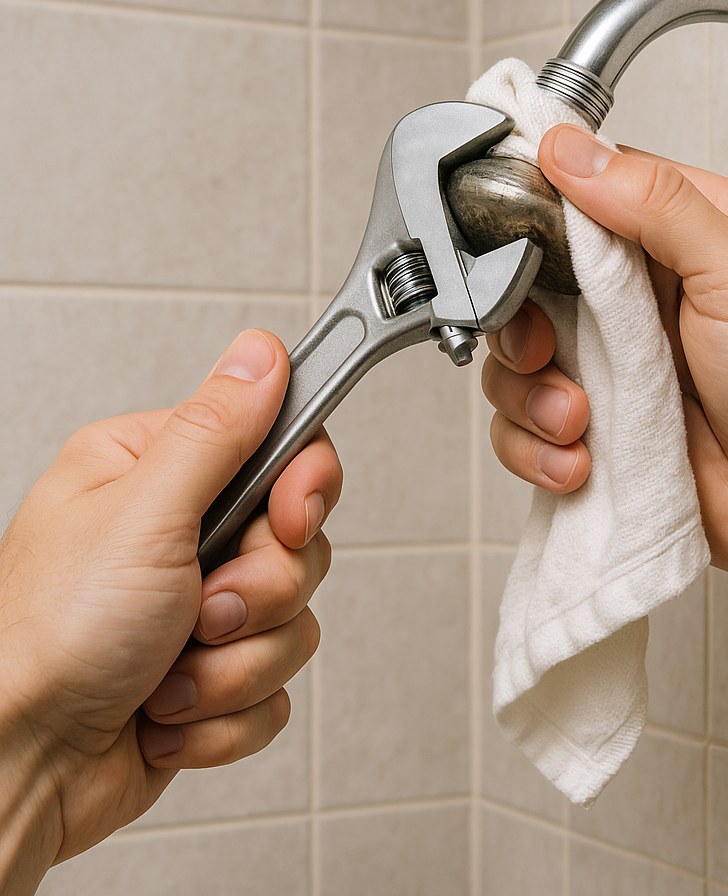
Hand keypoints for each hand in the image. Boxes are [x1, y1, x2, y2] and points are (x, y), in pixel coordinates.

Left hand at [0, 329, 340, 873]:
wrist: (13, 770)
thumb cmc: (43, 641)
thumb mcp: (142, 515)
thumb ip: (216, 431)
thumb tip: (262, 354)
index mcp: (157, 473)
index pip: (282, 447)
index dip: (303, 488)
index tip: (287, 521)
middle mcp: (181, 534)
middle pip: (298, 543)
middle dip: (256, 594)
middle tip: (199, 611)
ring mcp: (198, 607)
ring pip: (293, 620)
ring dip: (232, 665)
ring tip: (166, 675)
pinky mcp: (212, 673)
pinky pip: (275, 687)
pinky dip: (223, 714)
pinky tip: (164, 715)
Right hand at [483, 124, 727, 587]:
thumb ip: (658, 203)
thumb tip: (570, 149)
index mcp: (675, 233)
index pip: (579, 193)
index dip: (533, 215)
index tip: (513, 249)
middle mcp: (633, 294)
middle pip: (527, 282)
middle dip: (521, 325)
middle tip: (545, 352)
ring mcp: (608, 363)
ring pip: (514, 360)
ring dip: (531, 397)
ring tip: (580, 422)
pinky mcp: (593, 426)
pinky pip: (523, 428)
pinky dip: (536, 449)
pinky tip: (581, 461)